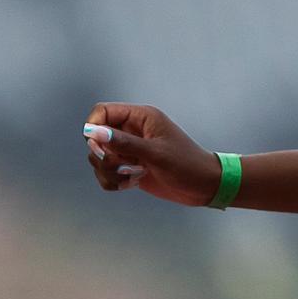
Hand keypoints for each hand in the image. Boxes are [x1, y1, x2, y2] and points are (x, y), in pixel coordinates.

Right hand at [82, 103, 222, 206]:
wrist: (204, 187)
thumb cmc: (187, 165)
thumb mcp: (156, 153)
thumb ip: (124, 142)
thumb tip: (93, 132)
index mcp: (141, 117)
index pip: (102, 111)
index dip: (94, 127)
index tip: (99, 145)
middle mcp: (132, 131)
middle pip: (95, 137)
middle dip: (102, 154)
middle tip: (122, 164)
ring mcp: (129, 150)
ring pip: (98, 157)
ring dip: (109, 171)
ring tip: (133, 176)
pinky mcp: (128, 167)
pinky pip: (105, 173)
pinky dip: (112, 181)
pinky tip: (132, 184)